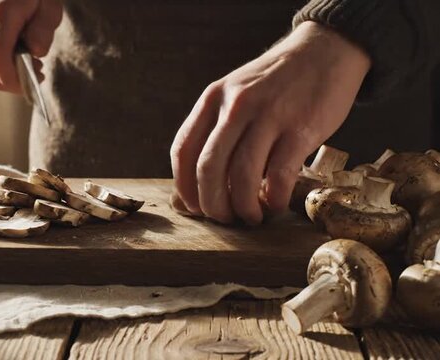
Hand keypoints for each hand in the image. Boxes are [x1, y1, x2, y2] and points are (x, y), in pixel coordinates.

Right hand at [0, 0, 62, 91]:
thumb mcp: (49, 6)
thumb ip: (43, 30)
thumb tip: (36, 53)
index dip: (15, 77)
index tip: (38, 78)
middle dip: (16, 81)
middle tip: (39, 70)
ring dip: (10, 75)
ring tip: (31, 60)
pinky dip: (0, 69)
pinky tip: (16, 57)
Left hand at [170, 21, 370, 224]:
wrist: (324, 51)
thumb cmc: (276, 83)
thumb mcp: (236, 94)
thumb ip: (217, 129)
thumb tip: (201, 183)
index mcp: (213, 99)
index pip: (183, 151)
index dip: (185, 187)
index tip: (195, 206)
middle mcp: (235, 106)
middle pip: (208, 168)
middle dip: (212, 204)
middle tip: (224, 218)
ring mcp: (268, 116)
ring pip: (242, 177)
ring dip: (243, 208)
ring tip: (251, 216)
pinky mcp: (301, 128)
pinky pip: (279, 177)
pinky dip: (273, 200)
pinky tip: (274, 204)